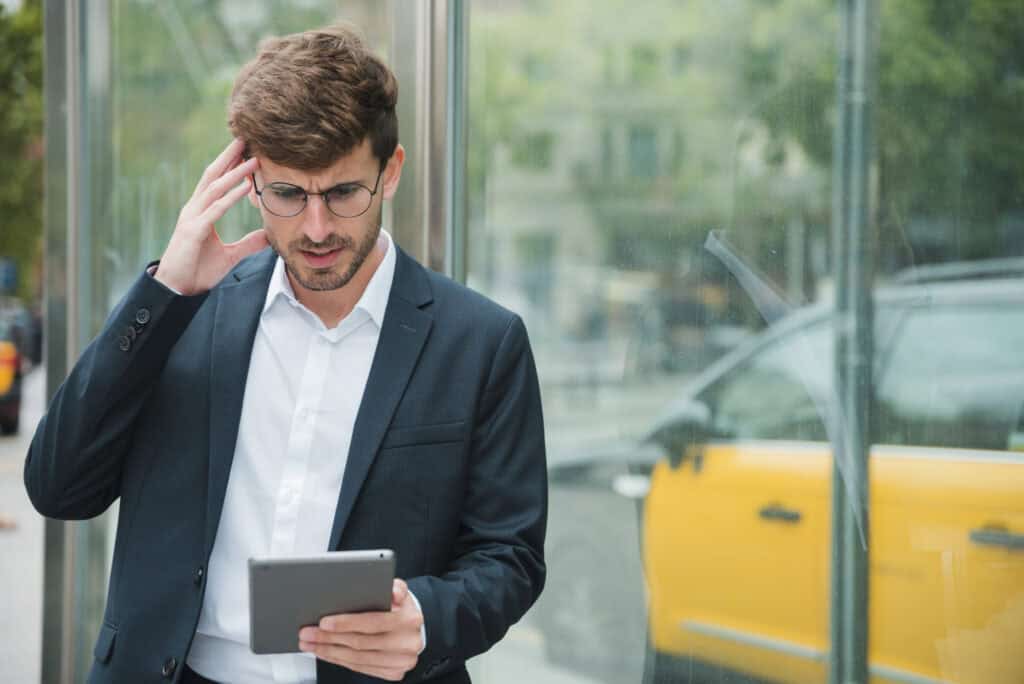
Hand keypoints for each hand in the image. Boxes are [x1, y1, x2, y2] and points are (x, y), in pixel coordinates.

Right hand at [154, 138, 268, 294]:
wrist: (178, 289)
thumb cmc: (198, 271)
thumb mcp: (230, 256)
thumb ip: (248, 244)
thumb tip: (268, 237)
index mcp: (200, 212)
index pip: (216, 181)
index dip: (229, 165)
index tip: (246, 150)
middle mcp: (194, 209)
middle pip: (212, 176)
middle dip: (228, 157)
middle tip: (245, 138)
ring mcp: (192, 219)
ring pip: (215, 189)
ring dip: (235, 173)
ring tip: (253, 160)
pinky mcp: (193, 232)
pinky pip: (215, 210)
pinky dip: (231, 197)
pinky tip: (246, 187)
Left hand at [299, 578, 423, 680]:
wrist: (415, 629)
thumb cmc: (401, 608)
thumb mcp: (401, 591)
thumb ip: (396, 587)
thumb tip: (391, 590)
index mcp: (409, 619)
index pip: (373, 622)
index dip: (346, 623)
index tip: (324, 622)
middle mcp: (407, 643)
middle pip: (360, 642)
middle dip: (329, 638)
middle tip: (308, 632)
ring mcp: (401, 661)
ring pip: (357, 658)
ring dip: (329, 651)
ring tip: (311, 643)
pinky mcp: (393, 672)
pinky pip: (360, 668)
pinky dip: (339, 660)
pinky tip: (326, 652)